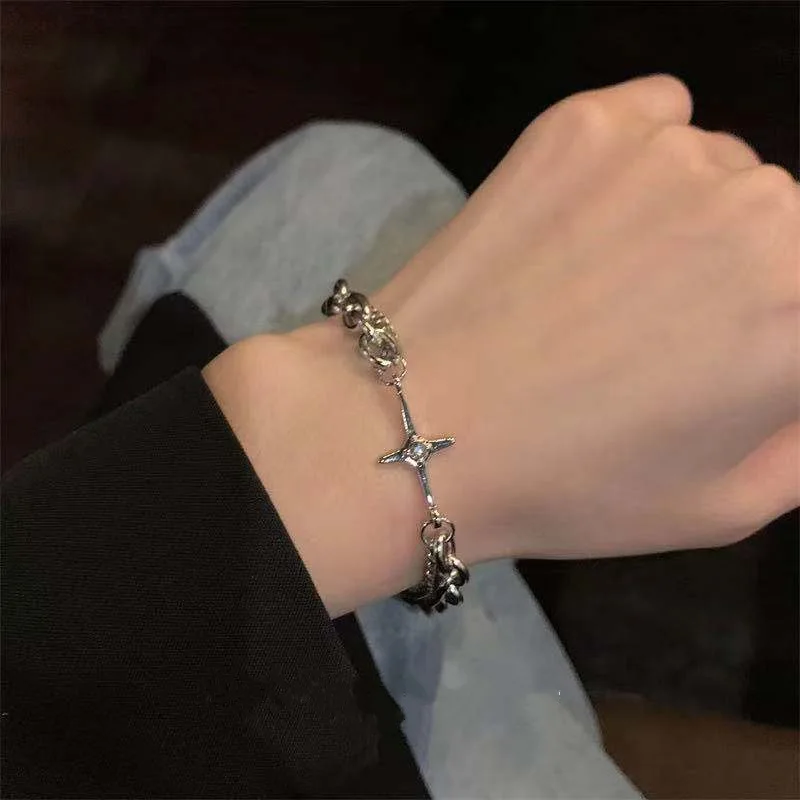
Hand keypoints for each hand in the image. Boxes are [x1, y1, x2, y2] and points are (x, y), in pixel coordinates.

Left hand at [206, 75, 798, 614]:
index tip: (718, 354)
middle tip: (656, 330)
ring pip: (720, 171)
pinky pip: (656, 116)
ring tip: (599, 283)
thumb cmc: (568, 484)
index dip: (768, 332)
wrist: (417, 424)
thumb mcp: (723, 508)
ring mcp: (670, 153)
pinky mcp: (585, 121)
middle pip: (784, 228)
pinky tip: (581, 219)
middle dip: (742, 276)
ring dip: (687, 219)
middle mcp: (765, 212)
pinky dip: (637, 158)